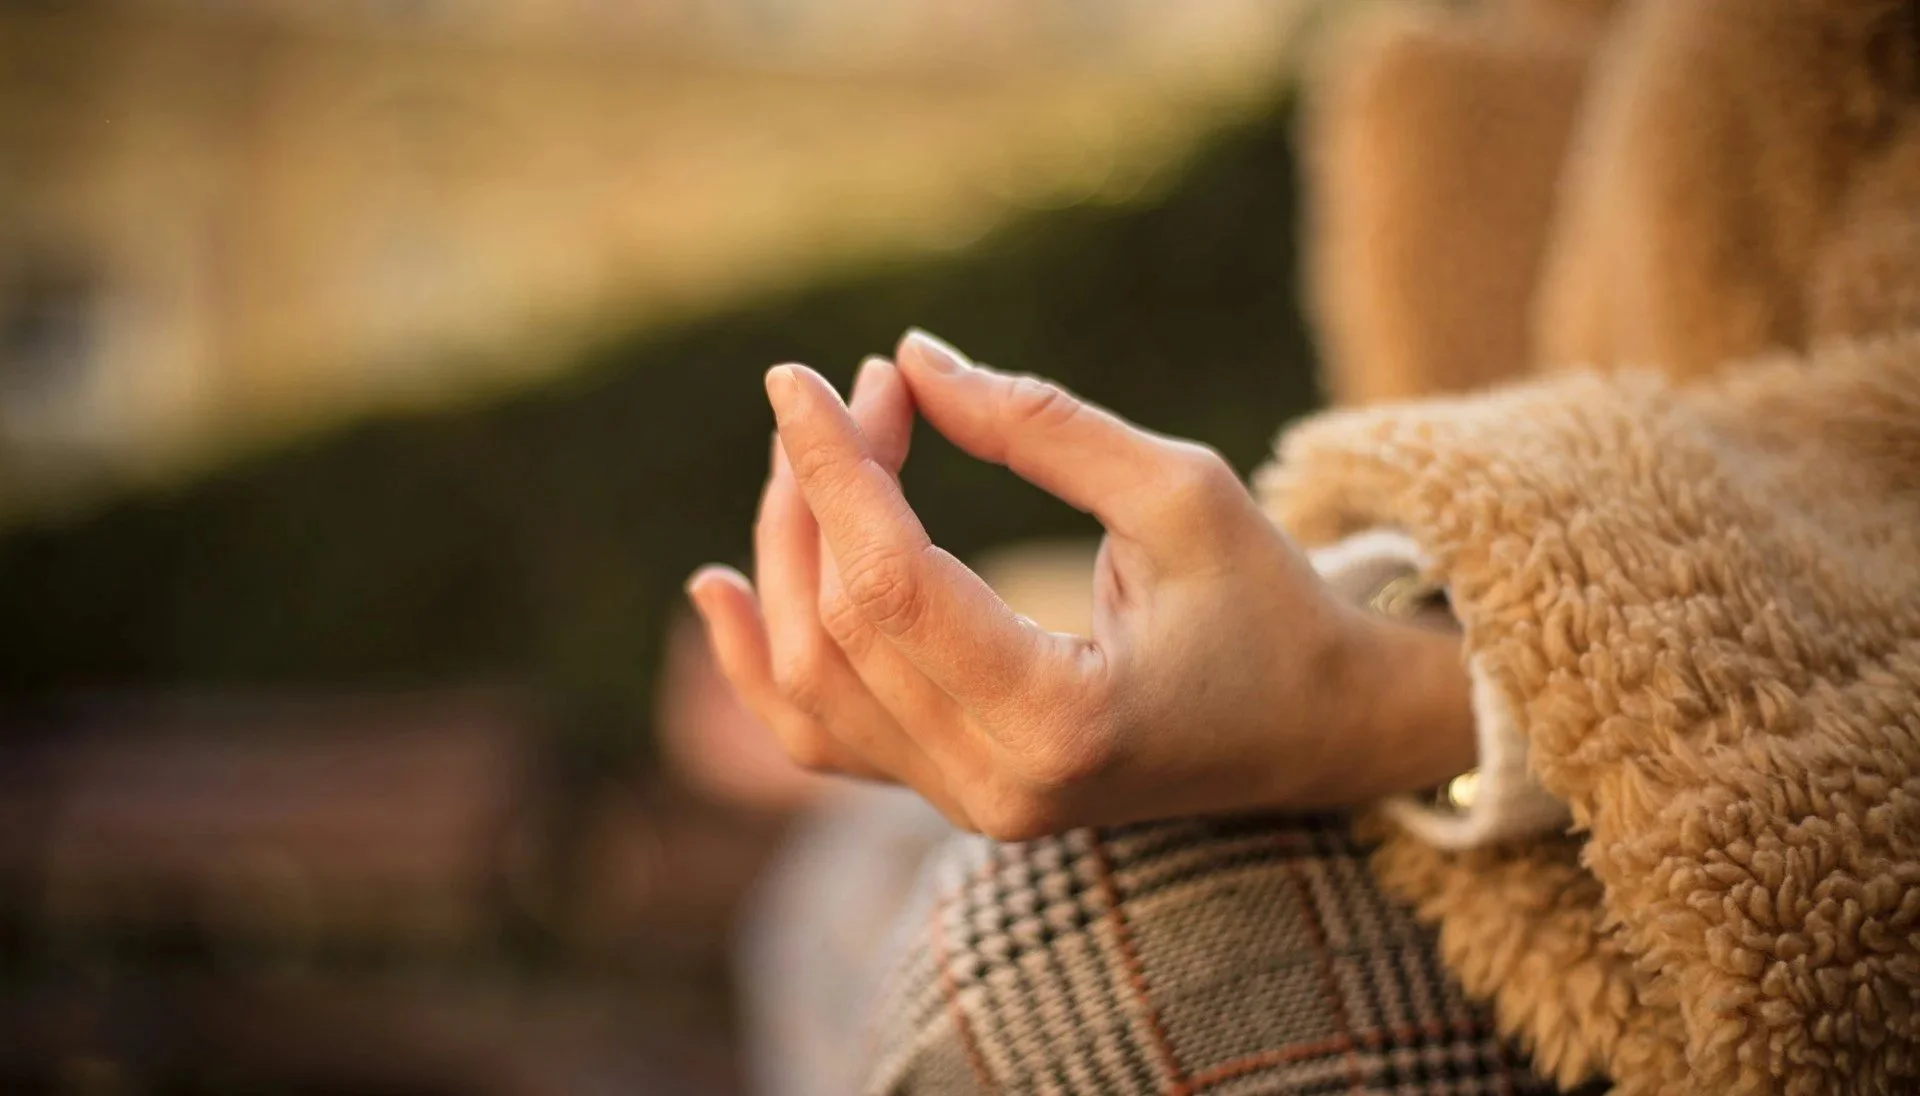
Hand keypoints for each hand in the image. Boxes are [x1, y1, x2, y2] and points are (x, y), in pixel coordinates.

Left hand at [687, 333, 1475, 837]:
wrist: (1319, 729)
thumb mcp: (1178, 492)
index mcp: (1061, 722)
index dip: (833, 470)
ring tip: (805, 455)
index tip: (799, 377)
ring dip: (788, 557)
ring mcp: (967, 805)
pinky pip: (821, 737)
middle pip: (838, 625)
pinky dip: (759, 663)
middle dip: (822, 490)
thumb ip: (1039, 427)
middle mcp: (996, 786)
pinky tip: (720, 588)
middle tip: (862, 390)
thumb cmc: (1270, 605)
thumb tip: (910, 357)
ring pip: (811, 683)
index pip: (889, 585)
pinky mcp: (955, 793)